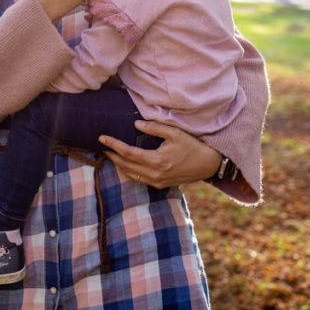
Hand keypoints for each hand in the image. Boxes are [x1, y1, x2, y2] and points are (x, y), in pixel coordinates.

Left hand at [99, 120, 220, 187]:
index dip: (113, 145)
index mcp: (157, 161)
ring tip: (110, 153)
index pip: (128, 153)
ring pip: (130, 174)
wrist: (208, 165)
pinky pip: (139, 179)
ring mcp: (157, 182)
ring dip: (119, 164)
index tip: (102, 138)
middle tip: (102, 146)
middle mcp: (155, 174)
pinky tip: (125, 163)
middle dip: (112, 155)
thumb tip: (135, 124)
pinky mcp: (160, 185)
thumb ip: (154, 128)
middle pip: (125, 165)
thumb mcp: (175, 133)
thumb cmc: (192, 146)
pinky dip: (129, 171)